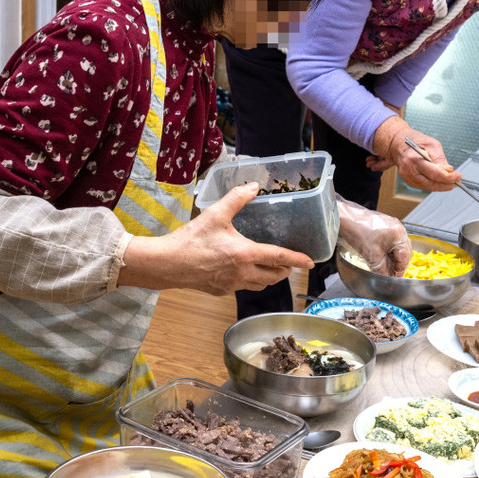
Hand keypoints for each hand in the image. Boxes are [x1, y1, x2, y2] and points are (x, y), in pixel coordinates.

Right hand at [118, 183, 313, 294]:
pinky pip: (243, 288)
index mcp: (245, 254)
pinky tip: (243, 271)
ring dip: (269, 277)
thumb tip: (253, 186)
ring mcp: (232, 285)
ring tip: (270, 267)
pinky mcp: (221, 291)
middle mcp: (243, 273)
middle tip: (288, 262)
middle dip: (285, 270)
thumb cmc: (190, 240)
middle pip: (275, 276)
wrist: (167, 264)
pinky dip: (250, 281)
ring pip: (261, 285)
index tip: (311, 263)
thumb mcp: (215, 214)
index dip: (297, 260)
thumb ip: (236, 198)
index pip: (279, 258)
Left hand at [336, 200, 411, 276]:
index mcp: (399, 234)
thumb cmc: (358, 232)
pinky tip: (380, 257)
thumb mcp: (372, 256)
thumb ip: (382, 270)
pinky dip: (387, 250)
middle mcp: (398, 228)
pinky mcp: (384, 225)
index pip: (405, 257)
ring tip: (384, 267)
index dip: (400, 270)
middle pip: (403, 251)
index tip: (395, 278)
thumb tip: (387, 278)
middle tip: (391, 274)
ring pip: (396, 246)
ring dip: (392, 258)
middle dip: (397, 264)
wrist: (345, 219)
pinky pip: (390, 241)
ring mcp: (391, 225)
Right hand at [369, 116, 462, 191]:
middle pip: (432, 183)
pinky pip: (425, 186)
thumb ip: (440, 159)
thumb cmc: (415, 142)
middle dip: (446, 184)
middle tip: (457, 181)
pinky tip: (440, 181)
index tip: (458, 176)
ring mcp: (408, 178)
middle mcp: (409, 170)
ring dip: (441, 186)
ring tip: (451, 182)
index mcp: (414, 159)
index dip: (448, 177)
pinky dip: (434, 185)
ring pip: (429, 187)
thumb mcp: (432, 145)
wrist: (399, 144)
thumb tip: (449, 171)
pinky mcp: (409, 181)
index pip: (434, 173)